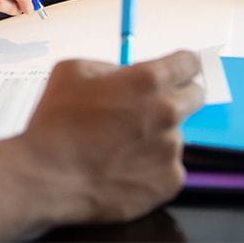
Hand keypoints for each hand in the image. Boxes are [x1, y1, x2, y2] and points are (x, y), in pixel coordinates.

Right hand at [22, 51, 203, 224]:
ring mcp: (171, 149)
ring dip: (155, 134)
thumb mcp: (71, 71)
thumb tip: (125, 74)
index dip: (180, 64)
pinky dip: (150, 164)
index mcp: (146, 81)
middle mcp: (167, 113)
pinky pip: (167, 166)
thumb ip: (108, 66)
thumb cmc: (55, 122)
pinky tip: (121, 165)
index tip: (176, 69)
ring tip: (118, 144)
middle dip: (176, 95)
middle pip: (196, 95)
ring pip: (173, 133)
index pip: (189, 63)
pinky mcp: (169, 181)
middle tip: (147, 105)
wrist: (48, 175)